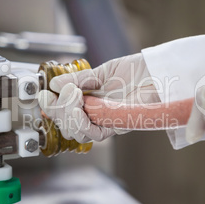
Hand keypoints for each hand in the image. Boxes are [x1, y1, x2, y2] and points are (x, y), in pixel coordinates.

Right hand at [38, 53, 160, 141]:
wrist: (161, 70)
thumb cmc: (137, 70)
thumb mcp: (103, 71)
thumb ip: (79, 80)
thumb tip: (53, 85)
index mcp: (94, 104)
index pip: (67, 117)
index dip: (52, 111)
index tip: (43, 97)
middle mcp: (99, 116)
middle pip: (69, 128)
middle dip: (57, 111)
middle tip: (59, 94)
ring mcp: (109, 121)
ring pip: (78, 133)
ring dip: (67, 114)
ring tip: (72, 94)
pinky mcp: (120, 124)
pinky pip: (95, 132)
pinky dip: (81, 118)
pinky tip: (81, 100)